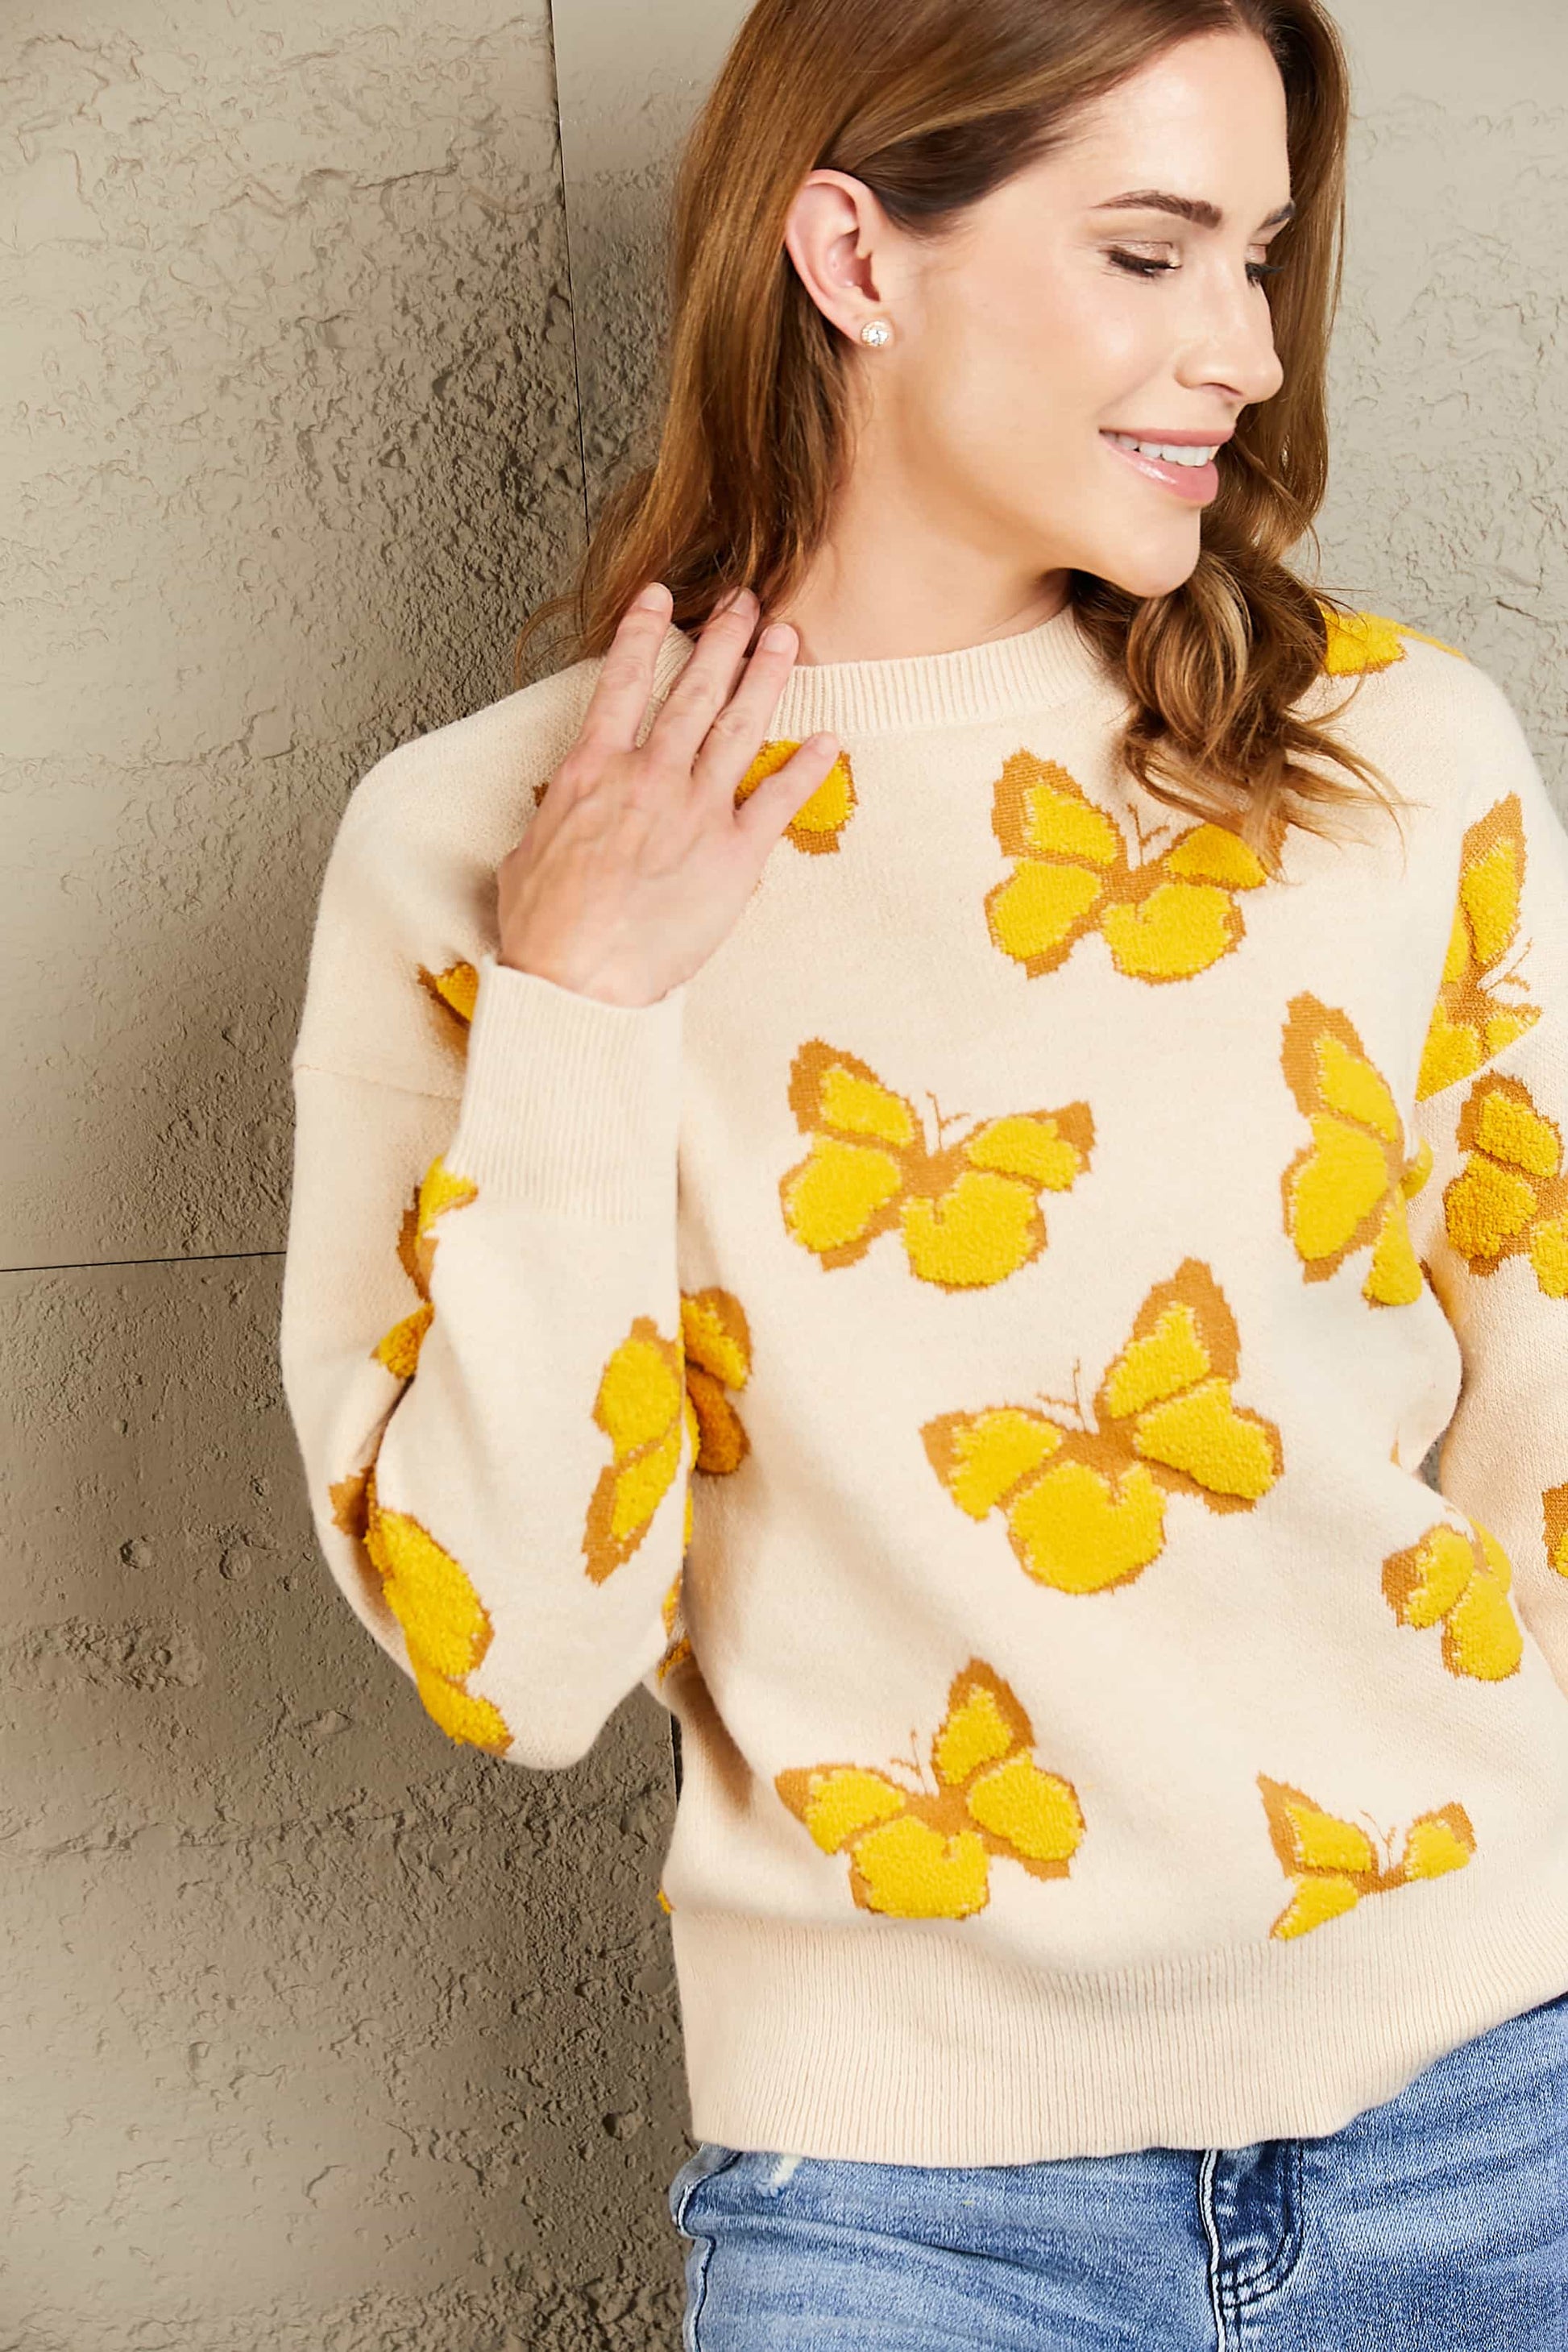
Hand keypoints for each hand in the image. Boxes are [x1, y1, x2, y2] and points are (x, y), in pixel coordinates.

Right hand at [496, 582, 839, 1006]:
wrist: (577, 981)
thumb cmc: (545, 928)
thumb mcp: (528, 854)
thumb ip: (556, 816)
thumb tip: (562, 811)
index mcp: (592, 770)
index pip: (622, 682)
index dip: (643, 632)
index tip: (661, 597)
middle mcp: (649, 776)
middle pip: (694, 689)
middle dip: (722, 638)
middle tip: (744, 601)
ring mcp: (695, 810)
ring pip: (739, 725)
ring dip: (765, 675)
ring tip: (786, 637)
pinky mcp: (734, 854)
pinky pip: (779, 799)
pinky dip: (806, 766)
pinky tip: (827, 739)